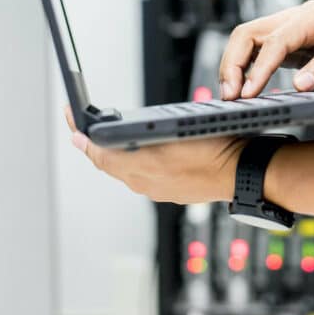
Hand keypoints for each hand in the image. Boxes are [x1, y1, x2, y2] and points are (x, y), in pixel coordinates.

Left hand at [65, 108, 244, 203]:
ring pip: (128, 170)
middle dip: (97, 145)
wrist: (241, 170)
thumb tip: (88, 140)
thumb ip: (125, 139)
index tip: (71, 123)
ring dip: (119, 154)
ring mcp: (160, 189)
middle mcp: (145, 183)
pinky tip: (148, 152)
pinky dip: (141, 162)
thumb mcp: (167, 133)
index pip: (98, 155)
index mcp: (138, 170)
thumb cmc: (211, 149)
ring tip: (115, 138)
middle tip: (85, 128)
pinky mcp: (174, 191)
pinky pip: (148, 176)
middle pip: (110, 163)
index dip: (82, 138)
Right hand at [219, 1, 313, 98]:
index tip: (248, 92)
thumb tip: (301, 84)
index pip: (276, 40)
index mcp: (313, 16)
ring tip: (231, 95)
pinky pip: (259, 51)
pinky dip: (247, 68)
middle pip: (248, 33)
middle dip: (233, 63)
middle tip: (229, 95)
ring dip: (235, 66)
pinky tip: (245, 88)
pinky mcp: (290, 43)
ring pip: (248, 41)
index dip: (259, 68)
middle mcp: (296, 18)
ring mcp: (290, 29)